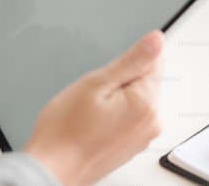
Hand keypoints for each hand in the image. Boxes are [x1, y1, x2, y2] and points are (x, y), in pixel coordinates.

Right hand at [23, 31, 165, 185]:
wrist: (52, 168)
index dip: (127, 59)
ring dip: (116, 98)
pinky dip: (113, 115)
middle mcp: (151, 123)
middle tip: (93, 94)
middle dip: (121, 79)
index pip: (154, 61)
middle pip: (145, 82)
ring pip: (136, 100)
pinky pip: (129, 117)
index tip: (108, 72)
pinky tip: (92, 122)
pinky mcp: (132, 145)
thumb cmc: (65, 131)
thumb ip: (132, 61)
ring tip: (90, 110)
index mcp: (146, 104)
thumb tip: (156, 41)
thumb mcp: (96, 83)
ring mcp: (142, 137)